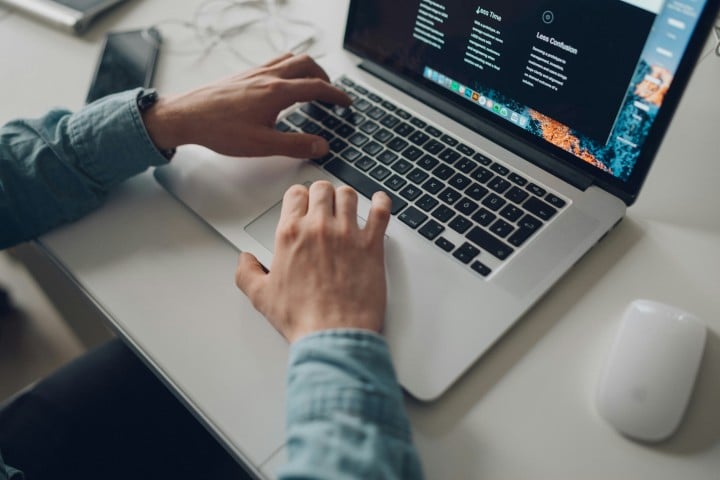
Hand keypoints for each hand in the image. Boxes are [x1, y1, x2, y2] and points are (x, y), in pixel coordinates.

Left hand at [142, 53, 350, 158]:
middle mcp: (268, 76)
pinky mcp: (244, 75)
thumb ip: (296, 145)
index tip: (346, 102)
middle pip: (306, 64)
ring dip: (307, 68)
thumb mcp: (262, 145)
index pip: (316, 87)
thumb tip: (321, 145)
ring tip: (312, 83)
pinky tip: (282, 84)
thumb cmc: (219, 129)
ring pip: (290, 59)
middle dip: (325, 76)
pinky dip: (288, 68)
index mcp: (277, 92)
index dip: (336, 95)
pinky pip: (274, 62)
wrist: (186, 116)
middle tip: (331, 92)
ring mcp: (255, 72)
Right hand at [235, 182, 391, 342]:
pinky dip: (381, 202)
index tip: (303, 203)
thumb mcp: (262, 297)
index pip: (295, 194)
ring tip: (347, 205)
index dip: (299, 197)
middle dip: (322, 194)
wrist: (333, 335)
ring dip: (346, 198)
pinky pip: (380, 211)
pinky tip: (378, 202)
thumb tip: (245, 260)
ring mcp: (347, 234)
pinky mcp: (372, 245)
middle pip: (322, 189)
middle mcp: (319, 228)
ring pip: (348, 195)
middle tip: (324, 204)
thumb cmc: (302, 318)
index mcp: (291, 234)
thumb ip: (247, 273)